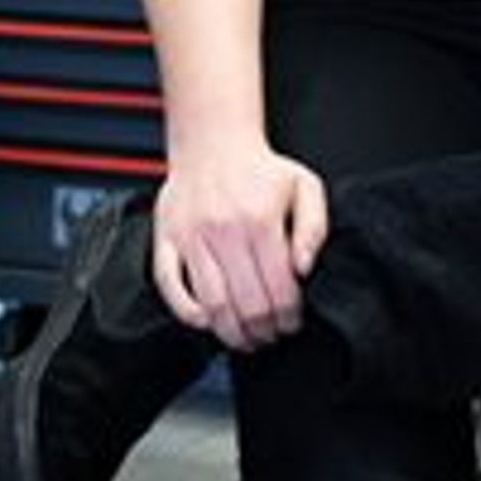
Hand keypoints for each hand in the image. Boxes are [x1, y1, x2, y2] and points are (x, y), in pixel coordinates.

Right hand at [153, 138, 328, 351]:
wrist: (213, 142)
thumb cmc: (259, 169)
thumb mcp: (304, 186)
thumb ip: (314, 228)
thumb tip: (304, 268)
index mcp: (260, 219)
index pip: (279, 288)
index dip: (289, 316)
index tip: (292, 322)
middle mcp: (224, 230)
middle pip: (247, 304)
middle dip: (264, 330)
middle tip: (271, 334)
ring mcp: (191, 238)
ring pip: (211, 305)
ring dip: (231, 332)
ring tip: (245, 338)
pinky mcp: (166, 240)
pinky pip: (170, 289)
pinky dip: (188, 313)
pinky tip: (207, 320)